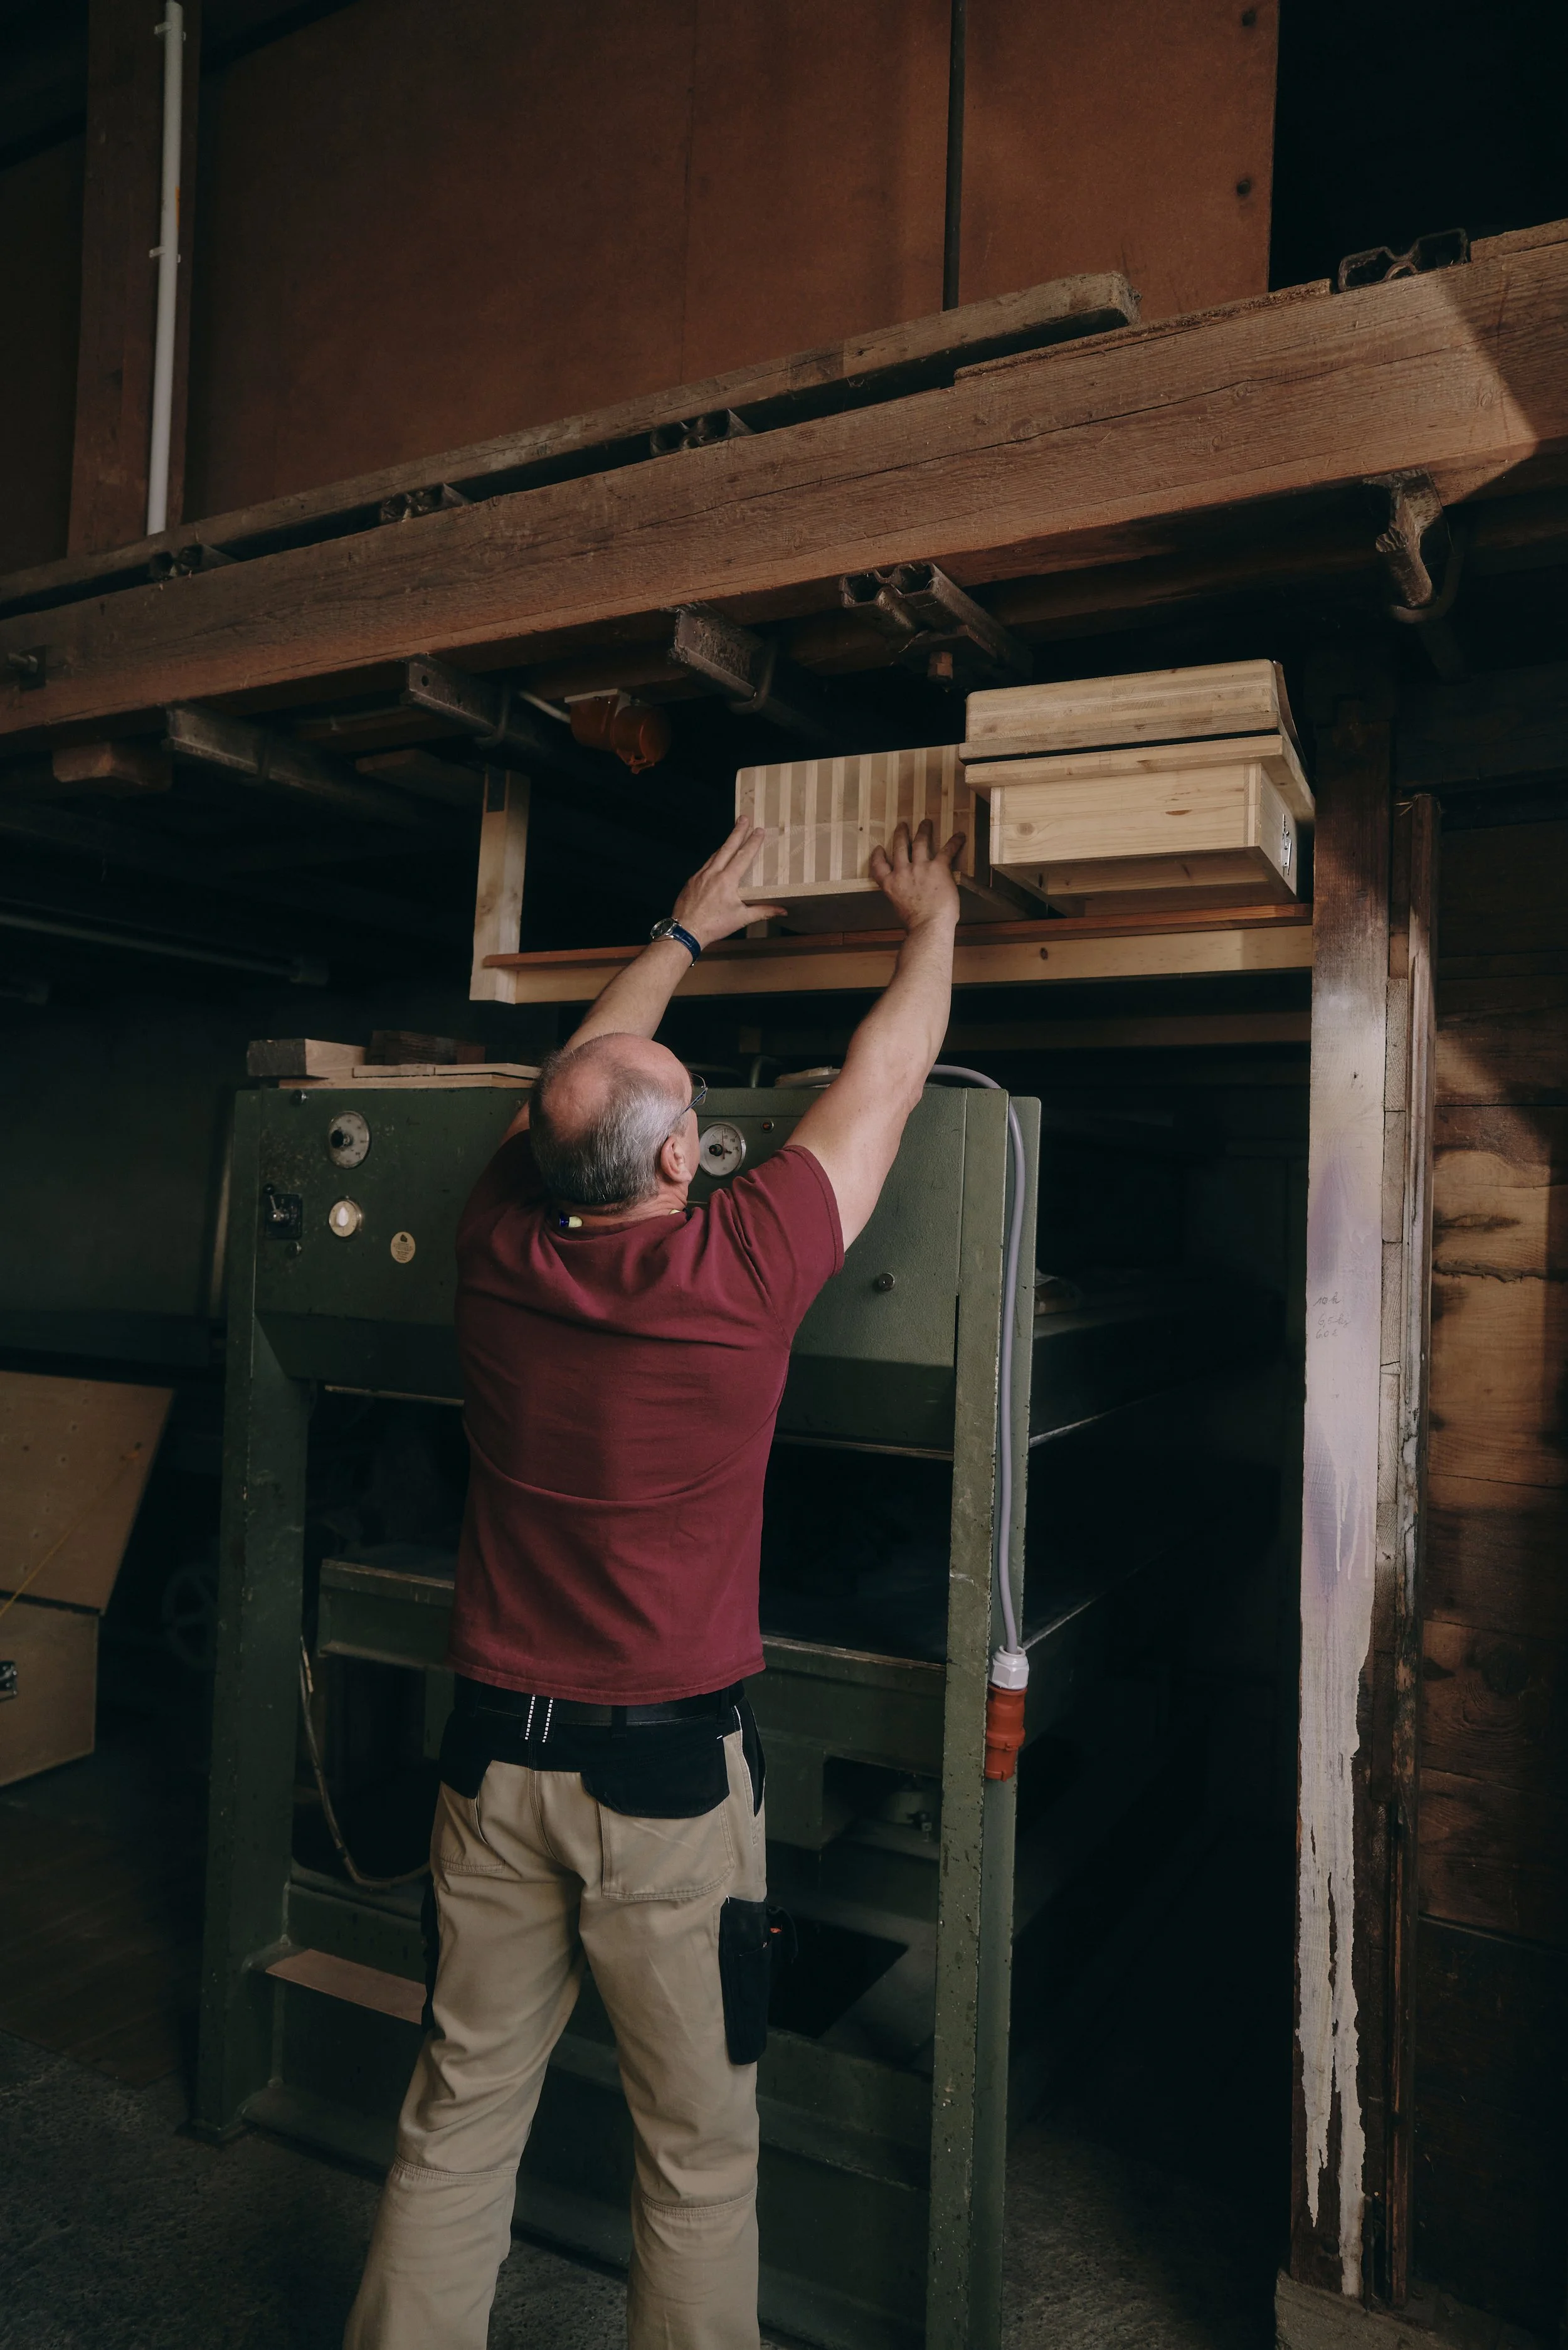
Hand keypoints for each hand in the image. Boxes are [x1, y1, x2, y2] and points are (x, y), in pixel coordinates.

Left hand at [672, 817, 785, 947]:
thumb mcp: (741, 918)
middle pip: (727, 847)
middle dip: (737, 832)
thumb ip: (763, 911)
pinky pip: (705, 865)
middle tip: (743, 818)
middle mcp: (713, 873)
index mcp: (727, 880)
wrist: (685, 931)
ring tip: (733, 835)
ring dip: (725, 843)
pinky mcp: (691, 881)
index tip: (759, 830)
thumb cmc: (713, 925)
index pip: (743, 856)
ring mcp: (700, 876)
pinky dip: (713, 858)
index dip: (752, 842)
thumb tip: (782, 910)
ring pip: (715, 855)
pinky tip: (717, 859)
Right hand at [869, 820, 962, 929]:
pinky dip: (955, 842)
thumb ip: (902, 896)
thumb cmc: (916, 924)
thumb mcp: (900, 908)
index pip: (878, 866)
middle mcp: (902, 872)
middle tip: (902, 825)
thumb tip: (910, 896)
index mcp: (890, 885)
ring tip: (926, 823)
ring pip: (920, 843)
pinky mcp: (938, 867)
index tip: (879, 849)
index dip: (877, 856)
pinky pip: (947, 850)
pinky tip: (960, 836)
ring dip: (923, 831)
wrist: (928, 926)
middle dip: (901, 834)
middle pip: (899, 848)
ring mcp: (920, 868)